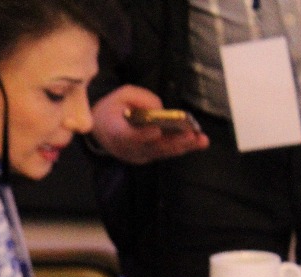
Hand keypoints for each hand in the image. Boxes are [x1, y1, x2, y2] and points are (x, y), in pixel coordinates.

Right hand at [89, 85, 208, 164]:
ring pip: (160, 153)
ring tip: (201, 141)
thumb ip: (141, 99)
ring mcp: (135, 155)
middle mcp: (125, 148)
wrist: (100, 128)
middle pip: (150, 148)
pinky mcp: (144, 157)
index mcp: (113, 131)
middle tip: (191, 136)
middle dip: (173, 142)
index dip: (141, 135)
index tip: (156, 131)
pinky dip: (180, 148)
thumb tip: (161, 110)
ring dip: (182, 147)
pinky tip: (196, 142)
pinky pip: (163, 153)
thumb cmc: (112, 108)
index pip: (127, 136)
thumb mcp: (123, 94)